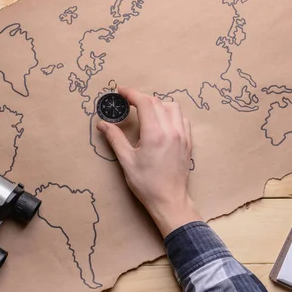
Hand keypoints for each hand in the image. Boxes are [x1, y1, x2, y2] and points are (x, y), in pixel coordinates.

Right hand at [96, 87, 201, 236]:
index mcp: (155, 134)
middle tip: (128, 102)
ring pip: (173, 107)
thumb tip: (103, 123)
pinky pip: (182, 119)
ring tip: (146, 112)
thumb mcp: (127, 161)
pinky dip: (171, 115)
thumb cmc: (147, 184)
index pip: (144, 103)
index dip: (131, 93)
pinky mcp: (188, 142)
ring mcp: (183, 136)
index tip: (120, 91)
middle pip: (157, 102)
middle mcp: (171, 131)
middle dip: (141, 98)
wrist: (170, 200)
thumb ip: (115, 138)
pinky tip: (162, 124)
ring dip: (158, 104)